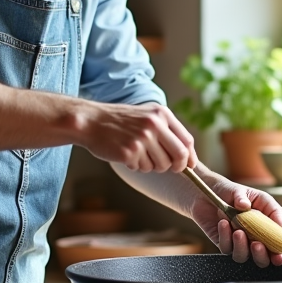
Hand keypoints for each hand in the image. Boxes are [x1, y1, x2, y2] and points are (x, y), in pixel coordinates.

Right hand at [78, 102, 196, 172]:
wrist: (91, 121)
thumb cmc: (119, 122)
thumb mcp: (146, 116)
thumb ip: (166, 131)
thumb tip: (186, 157)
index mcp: (161, 114)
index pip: (187, 140)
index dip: (190, 157)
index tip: (189, 166)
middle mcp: (154, 125)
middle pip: (180, 156)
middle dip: (176, 167)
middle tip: (167, 167)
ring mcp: (143, 138)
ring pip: (162, 166)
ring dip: (151, 166)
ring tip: (137, 154)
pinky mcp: (131, 151)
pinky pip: (143, 168)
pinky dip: (136, 166)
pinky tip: (125, 154)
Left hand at [188, 170, 281, 267]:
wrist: (208, 193)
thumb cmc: (231, 191)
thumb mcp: (244, 191)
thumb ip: (247, 198)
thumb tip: (245, 206)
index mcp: (267, 226)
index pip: (278, 244)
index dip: (280, 252)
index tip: (279, 255)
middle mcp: (254, 237)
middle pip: (263, 258)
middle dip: (262, 256)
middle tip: (257, 245)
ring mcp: (239, 242)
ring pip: (243, 256)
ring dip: (242, 246)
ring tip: (238, 231)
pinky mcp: (223, 243)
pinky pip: (226, 248)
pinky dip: (225, 236)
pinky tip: (223, 223)